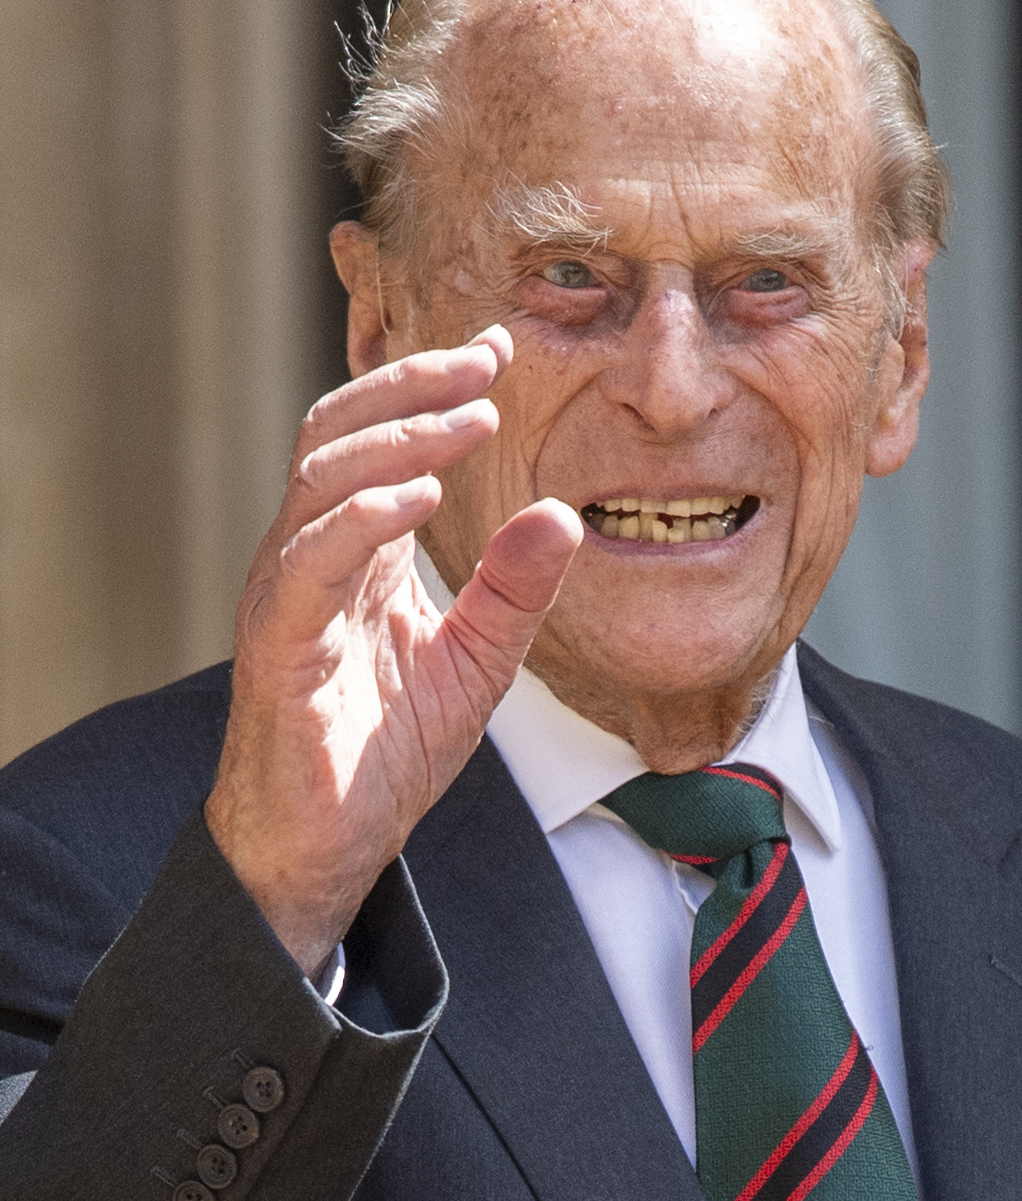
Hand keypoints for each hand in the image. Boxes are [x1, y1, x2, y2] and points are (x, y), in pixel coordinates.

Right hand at [204, 327, 581, 975]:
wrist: (328, 847)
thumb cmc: (385, 753)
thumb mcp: (478, 661)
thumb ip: (516, 589)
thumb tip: (565, 512)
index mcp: (354, 553)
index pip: (380, 439)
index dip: (430, 387)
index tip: (497, 352)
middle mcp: (311, 557)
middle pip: (338, 432)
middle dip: (411, 387)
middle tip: (483, 363)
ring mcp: (287, 595)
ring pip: (320, 480)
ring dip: (398, 439)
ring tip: (469, 420)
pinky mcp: (278, 643)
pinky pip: (309, 561)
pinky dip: (363, 517)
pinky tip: (422, 497)